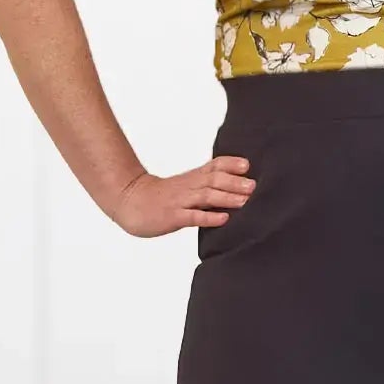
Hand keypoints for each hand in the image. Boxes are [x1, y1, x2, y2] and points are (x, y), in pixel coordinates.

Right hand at [105, 156, 255, 237]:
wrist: (130, 200)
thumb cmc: (161, 196)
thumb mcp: (186, 185)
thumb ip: (206, 184)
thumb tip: (236, 187)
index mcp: (193, 178)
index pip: (214, 165)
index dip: (230, 164)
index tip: (247, 165)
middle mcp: (189, 187)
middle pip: (214, 179)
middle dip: (235, 182)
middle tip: (254, 185)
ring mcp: (180, 201)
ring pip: (206, 196)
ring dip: (227, 197)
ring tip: (245, 201)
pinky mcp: (173, 217)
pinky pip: (193, 217)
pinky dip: (209, 217)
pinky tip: (223, 219)